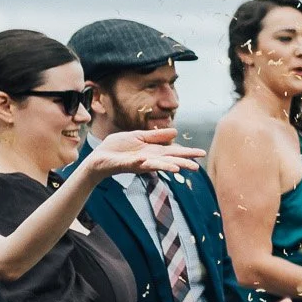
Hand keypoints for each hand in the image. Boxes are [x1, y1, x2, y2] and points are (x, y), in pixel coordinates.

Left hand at [82, 126, 203, 179]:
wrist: (99, 157)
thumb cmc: (117, 148)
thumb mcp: (138, 136)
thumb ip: (155, 136)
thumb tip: (175, 132)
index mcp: (154, 151)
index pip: (174, 152)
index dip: (188, 153)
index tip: (202, 153)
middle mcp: (150, 159)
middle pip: (170, 161)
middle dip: (182, 163)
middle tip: (196, 167)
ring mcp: (139, 163)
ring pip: (155, 165)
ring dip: (166, 167)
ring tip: (178, 168)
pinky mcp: (126, 165)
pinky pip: (135, 164)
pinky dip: (141, 163)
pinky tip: (146, 161)